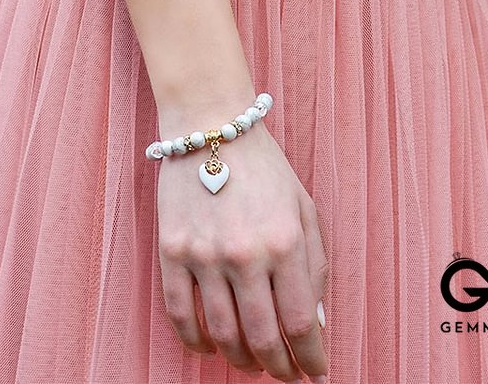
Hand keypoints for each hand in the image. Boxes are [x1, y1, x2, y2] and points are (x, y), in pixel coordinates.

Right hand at [155, 120, 328, 382]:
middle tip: (284, 373)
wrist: (211, 127)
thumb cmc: (263, 166)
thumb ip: (314, 265)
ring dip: (240, 359)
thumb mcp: (303, 207)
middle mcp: (245, 253)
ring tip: (251, 361)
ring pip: (223, 334)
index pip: (302, 323)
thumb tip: (315, 323)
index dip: (311, 359)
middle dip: (278, 367)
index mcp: (285, 241)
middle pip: (263, 338)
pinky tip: (210, 346)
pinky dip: (196, 342)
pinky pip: (180, 314)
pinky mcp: (172, 251)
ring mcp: (204, 254)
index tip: (315, 372)